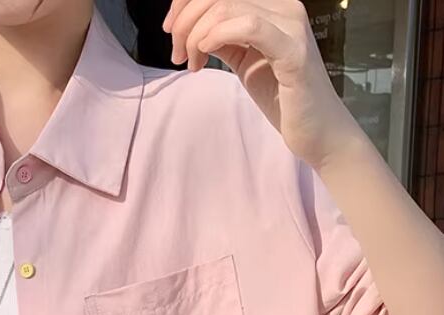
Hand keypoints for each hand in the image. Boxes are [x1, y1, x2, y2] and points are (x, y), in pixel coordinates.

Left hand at [163, 0, 363, 170]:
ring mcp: (291, 25)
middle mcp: (284, 7)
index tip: (170, 30)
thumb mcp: (244, 61)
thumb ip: (224, 40)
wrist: (315, 131)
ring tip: (191, 61)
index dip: (187, 2)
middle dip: (186, 21)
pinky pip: (250, 26)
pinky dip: (219, 35)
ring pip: (228, 7)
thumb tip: (192, 31)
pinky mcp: (293, 51)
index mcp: (272, 6)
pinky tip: (205, 53)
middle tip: (178, 53)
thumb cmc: (282, 98)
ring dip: (196, 34)